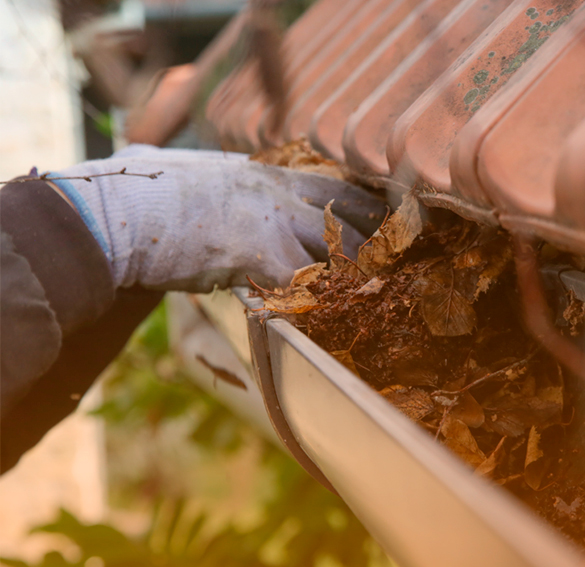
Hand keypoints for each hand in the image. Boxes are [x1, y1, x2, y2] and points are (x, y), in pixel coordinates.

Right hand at [50, 145, 385, 291]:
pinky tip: (321, 317)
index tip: (385, 221)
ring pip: (336, 250)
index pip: (334, 187)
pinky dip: (313, 303)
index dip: (364, 207)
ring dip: (351, 276)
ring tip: (371, 297)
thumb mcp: (194, 172)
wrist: (122, 209)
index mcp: (267, 175)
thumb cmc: (146, 189)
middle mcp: (280, 194)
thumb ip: (215, 176)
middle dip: (373, 241)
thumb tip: (181, 163)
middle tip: (393, 262)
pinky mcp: (261, 255)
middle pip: (347, 217)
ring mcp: (274, 222)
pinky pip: (304, 284)